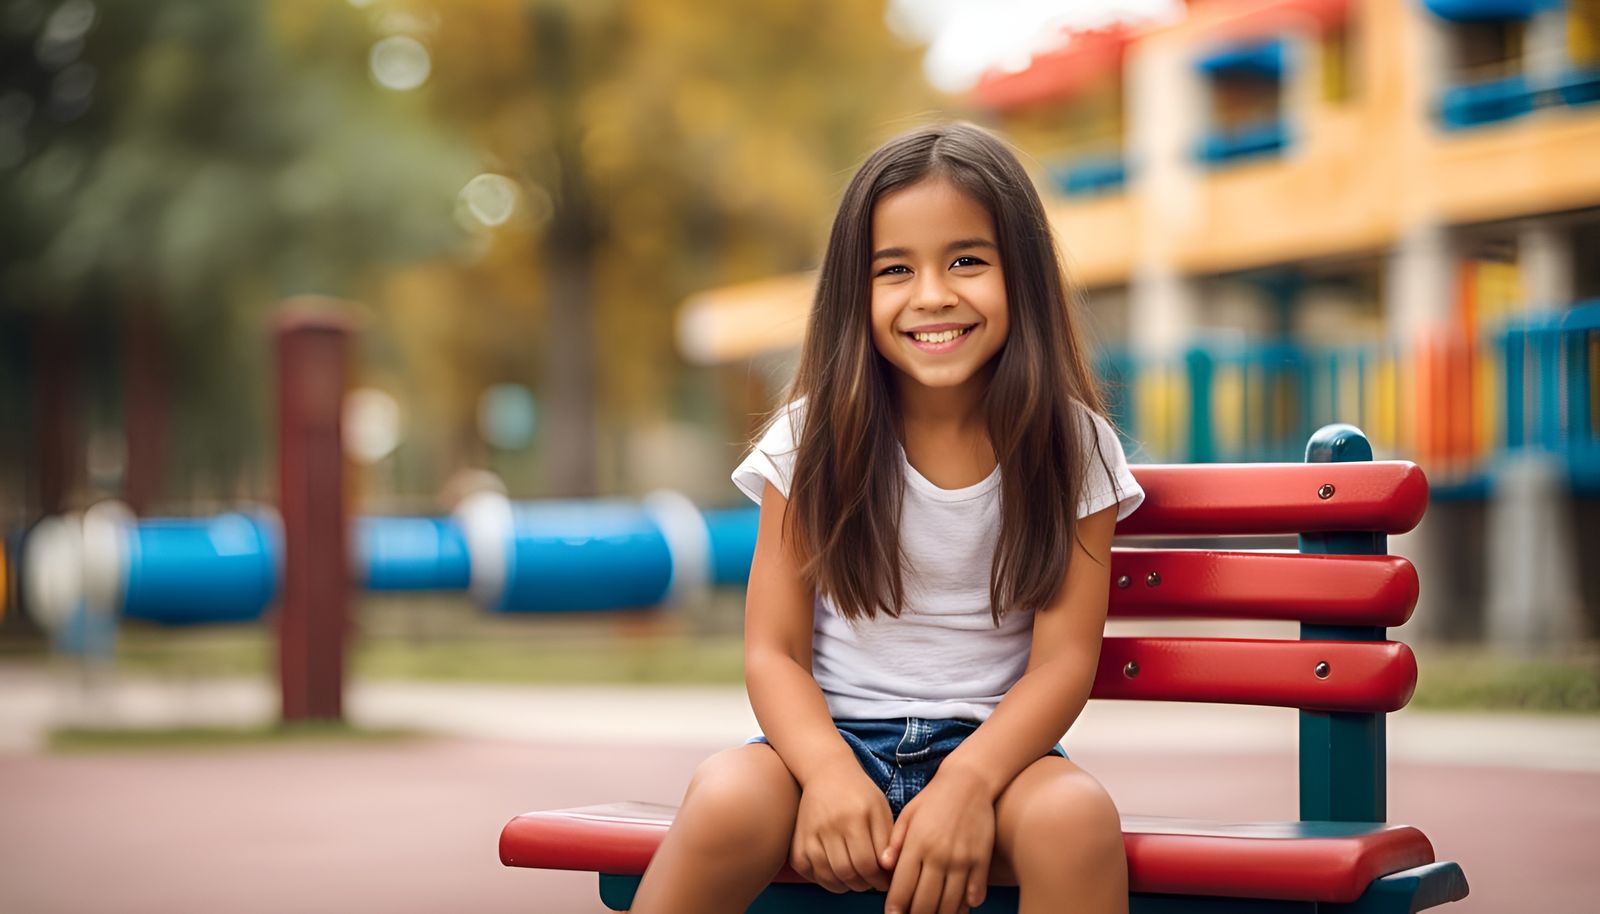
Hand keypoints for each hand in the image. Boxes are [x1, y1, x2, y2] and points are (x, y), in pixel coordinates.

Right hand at [791, 760, 893, 892]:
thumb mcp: (881, 810)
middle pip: (847, 873)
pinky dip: (824, 880)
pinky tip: (836, 873)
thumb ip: (887, 841)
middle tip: (870, 881)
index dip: (879, 880)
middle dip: (863, 884)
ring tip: (855, 878)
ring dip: (845, 885)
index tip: (884, 881)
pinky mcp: (797, 841)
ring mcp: (810, 834)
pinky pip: (808, 873)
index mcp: (856, 817)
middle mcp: (830, 826)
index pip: (867, 864)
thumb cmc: (860, 793)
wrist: (826, 773)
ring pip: (828, 877)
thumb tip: (887, 871)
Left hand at [880, 766, 995, 913]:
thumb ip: (895, 842)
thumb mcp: (908, 815)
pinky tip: (960, 907)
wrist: (970, 781)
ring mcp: (962, 859)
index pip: (902, 887)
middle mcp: (939, 855)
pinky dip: (967, 905)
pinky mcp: (982, 859)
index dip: (896, 907)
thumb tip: (883, 866)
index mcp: (917, 844)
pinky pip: (975, 892)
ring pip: (950, 903)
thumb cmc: (934, 798)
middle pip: (925, 902)